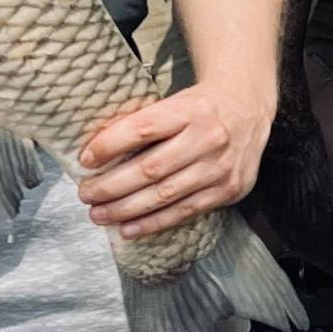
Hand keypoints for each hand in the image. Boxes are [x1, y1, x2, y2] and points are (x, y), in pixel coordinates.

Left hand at [77, 84, 272, 239]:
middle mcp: (208, 138)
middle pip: (150, 168)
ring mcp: (220, 167)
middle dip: (111, 186)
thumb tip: (96, 155)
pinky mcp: (228, 190)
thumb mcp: (174, 102)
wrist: (248, 109)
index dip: (110, 145)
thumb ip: (143, 125)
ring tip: (99, 215)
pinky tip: (129, 228)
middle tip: (86, 195)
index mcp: (189, 110)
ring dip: (126, 209)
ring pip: (164, 195)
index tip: (85, 160)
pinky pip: (185, 211)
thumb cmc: (200, 108)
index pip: (142, 128)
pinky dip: (154, 223)